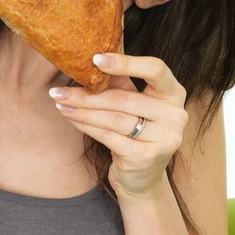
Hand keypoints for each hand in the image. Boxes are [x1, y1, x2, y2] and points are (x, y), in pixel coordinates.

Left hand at [49, 53, 187, 202]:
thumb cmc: (137, 131)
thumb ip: (120, 80)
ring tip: (61, 103)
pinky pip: (109, 136)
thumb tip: (93, 56)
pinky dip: (86, 126)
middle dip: (88, 94)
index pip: (156, 69)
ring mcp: (164, 138)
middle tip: (59, 90)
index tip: (95, 59)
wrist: (143, 177)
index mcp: (174, 93)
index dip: (126, 62)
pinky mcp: (147, 157)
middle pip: (125, 98)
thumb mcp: (133, 102)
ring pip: (114, 118)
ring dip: (82, 110)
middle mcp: (175, 115)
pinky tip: (71, 119)